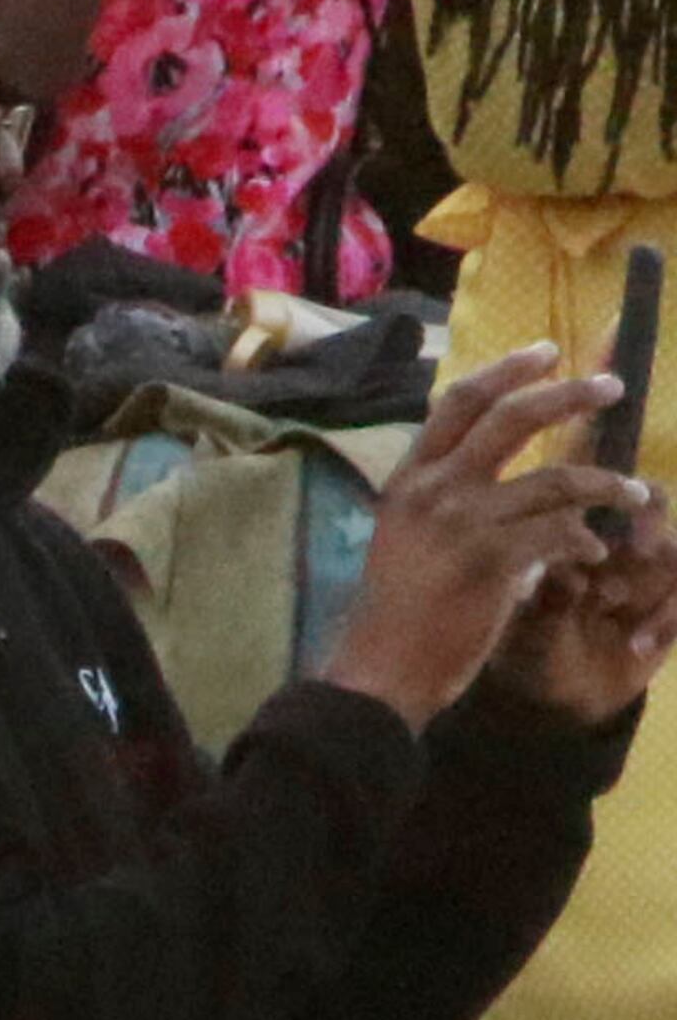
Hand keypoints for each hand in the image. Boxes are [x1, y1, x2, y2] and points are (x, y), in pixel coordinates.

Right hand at [325, 346, 643, 728]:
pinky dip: (585, 543)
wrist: (382, 669)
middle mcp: (434, 489)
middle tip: (612, 388)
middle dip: (570, 395)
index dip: (507, 370)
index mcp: (409, 478)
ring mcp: (463, 522)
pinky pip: (559, 534)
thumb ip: (441, 496)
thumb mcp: (405, 536)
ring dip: (606, 483)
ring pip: (554, 479)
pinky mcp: (492, 561)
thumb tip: (492, 470)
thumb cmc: (395, 610)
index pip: (459, 401)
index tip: (546, 351)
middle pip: (512, 418)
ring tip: (637, 492)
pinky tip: (595, 558)